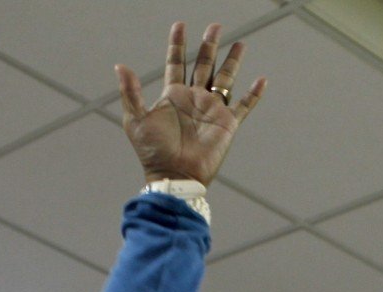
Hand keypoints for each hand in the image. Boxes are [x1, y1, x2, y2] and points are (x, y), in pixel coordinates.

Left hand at [117, 22, 265, 184]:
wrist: (175, 175)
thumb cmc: (153, 152)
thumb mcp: (136, 120)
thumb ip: (131, 93)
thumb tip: (121, 66)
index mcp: (173, 95)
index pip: (176, 62)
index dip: (177, 44)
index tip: (180, 25)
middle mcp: (194, 99)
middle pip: (203, 65)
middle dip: (209, 45)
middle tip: (215, 26)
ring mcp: (211, 110)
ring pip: (225, 79)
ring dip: (232, 61)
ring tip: (239, 43)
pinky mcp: (227, 124)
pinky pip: (244, 106)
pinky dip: (253, 94)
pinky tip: (261, 80)